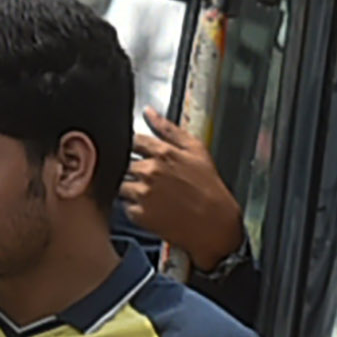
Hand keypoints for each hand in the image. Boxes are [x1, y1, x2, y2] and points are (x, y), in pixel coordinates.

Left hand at [128, 112, 247, 269]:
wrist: (214, 224)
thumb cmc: (209, 188)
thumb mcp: (196, 150)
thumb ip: (169, 129)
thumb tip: (148, 112)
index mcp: (163, 152)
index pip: (133, 141)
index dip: (136, 147)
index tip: (142, 155)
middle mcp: (150, 171)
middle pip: (124, 163)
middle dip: (134, 169)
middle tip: (152, 179)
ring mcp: (143, 193)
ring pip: (122, 184)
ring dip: (131, 187)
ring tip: (151, 195)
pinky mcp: (139, 214)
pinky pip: (125, 206)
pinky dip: (134, 207)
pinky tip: (151, 208)